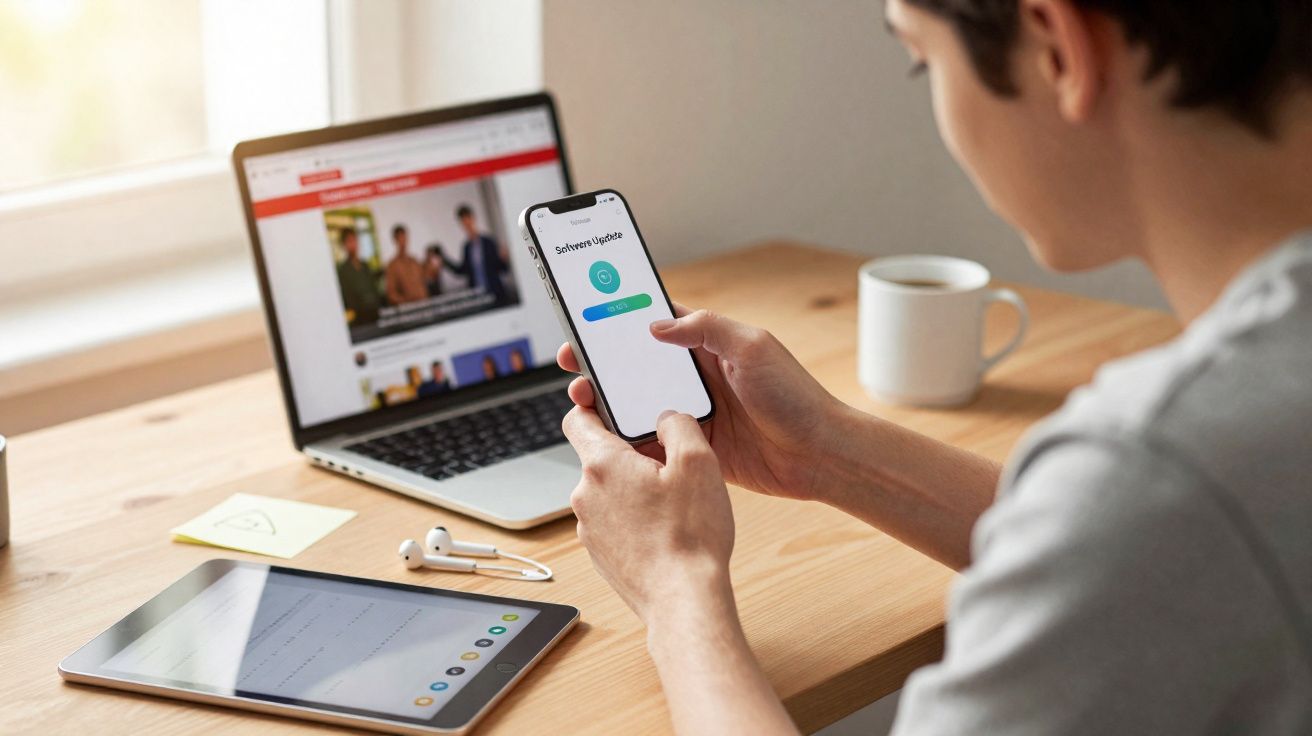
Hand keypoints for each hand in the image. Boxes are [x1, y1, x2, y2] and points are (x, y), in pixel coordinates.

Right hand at [557, 306, 846, 500]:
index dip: (621, 316)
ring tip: (584, 397)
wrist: (819, 455)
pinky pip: (653, 440)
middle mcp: (697, 375)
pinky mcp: (694, 446)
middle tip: (574, 360)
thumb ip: (707, 329)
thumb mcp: (754, 347)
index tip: (589, 313)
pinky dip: (629, 439)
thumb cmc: (796, 396)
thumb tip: (657, 323)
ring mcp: (693, 412)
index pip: (657, 320)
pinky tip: (608, 438)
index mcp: (710, 344)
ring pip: (639, 402)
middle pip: (637, 363)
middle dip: (603, 360)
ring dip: (610, 400)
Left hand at [563, 407, 734, 624]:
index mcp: (602, 464)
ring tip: (673, 505)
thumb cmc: (691, 536)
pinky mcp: (600, 555)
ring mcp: (589, 529)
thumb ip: (679, 424)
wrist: (683, 601)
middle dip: (632, 455)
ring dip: (634, 490)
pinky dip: (634, 520)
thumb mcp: (699, 461)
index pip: (578, 418)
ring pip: (609, 492)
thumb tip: (666, 417)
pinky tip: (665, 531)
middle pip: (600, 457)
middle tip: (669, 466)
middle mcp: (585, 495)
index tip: (612, 405)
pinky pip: (614, 522)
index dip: (593, 405)